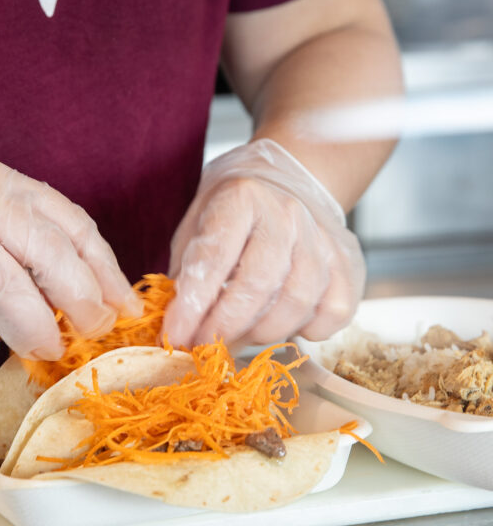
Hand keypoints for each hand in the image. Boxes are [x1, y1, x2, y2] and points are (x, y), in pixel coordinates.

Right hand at [0, 152, 140, 371]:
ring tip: (43, 353)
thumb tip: (74, 297)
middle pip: (52, 252)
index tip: (125, 306)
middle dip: (83, 300)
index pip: (71, 223)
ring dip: (35, 327)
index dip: (104, 269)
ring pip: (11, 285)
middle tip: (95, 335)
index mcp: (1, 182)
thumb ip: (15, 240)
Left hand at [163, 139, 364, 347]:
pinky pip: (334, 312)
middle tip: (204, 346)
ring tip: (237, 337)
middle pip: (258, 284)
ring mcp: (322, 237)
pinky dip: (307, 330)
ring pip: (297, 302)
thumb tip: (178, 328)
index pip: (214, 258)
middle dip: (225, 326)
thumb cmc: (231, 211)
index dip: (192, 305)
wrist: (285, 179)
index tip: (176, 335)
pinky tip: (282, 324)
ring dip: (262, 332)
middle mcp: (287, 213)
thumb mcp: (196, 226)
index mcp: (241, 198)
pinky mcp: (348, 261)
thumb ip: (186, 273)